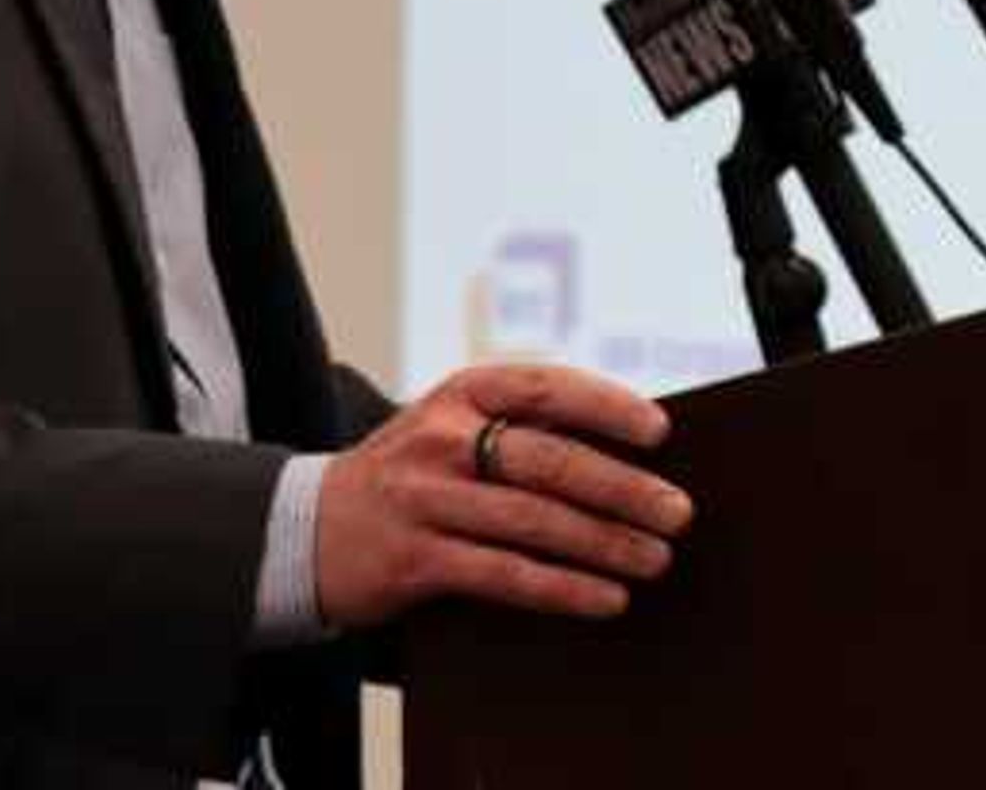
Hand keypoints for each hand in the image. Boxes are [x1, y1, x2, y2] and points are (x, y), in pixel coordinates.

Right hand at [313, 362, 691, 627]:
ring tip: (655, 559)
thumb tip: (626, 451)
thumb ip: (520, 428)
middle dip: (624, 488)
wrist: (307, 528)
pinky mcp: (415, 560)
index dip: (608, 407)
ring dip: (605, 544)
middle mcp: (443, 439)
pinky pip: (504, 575)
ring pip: (535, 522)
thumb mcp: (452, 427)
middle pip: (551, 461)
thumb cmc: (409, 475)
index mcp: (462, 393)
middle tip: (678, 511)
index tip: (661, 431)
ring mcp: (426, 499)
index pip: (548, 387)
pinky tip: (604, 598)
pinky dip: (562, 588)